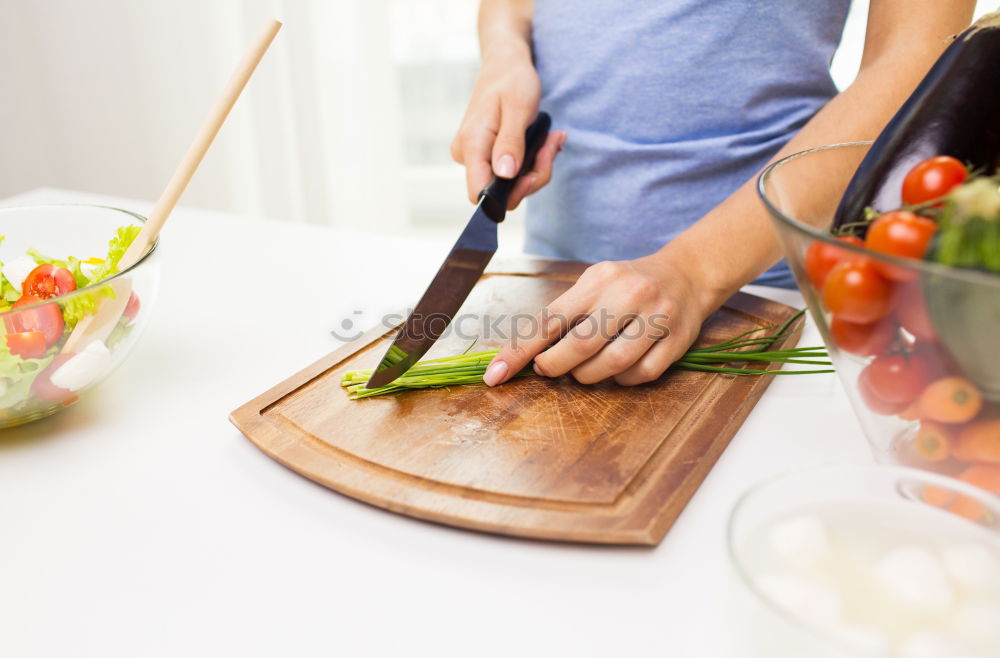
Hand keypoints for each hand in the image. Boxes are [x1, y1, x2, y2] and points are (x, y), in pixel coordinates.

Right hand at [451, 42, 565, 208]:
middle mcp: (468, 155)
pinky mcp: (487, 156)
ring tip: (552, 139)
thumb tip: (505, 174)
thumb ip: (510, 142)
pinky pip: (512, 173)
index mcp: (472, 144)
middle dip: (533, 176)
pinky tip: (545, 142)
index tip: (534, 174)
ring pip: (511, 184)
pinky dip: (533, 162)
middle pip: (501, 192)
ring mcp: (477, 157)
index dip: (508, 195)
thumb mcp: (518, 108)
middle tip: (552, 145)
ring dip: (538, 167)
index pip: (478, 193)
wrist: (505, 64)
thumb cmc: (512, 80)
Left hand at [483, 254, 707, 386]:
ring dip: (588, 376)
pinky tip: (617, 370)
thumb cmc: (627, 284)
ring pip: (611, 364)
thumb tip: (526, 355)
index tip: (495, 376)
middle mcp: (629, 294)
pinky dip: (622, 380)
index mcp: (599, 280)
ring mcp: (657, 317)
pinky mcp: (678, 340)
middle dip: (554, 366)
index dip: (518, 352)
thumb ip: (565, 315)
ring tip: (583, 370)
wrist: (687, 273)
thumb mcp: (594, 285)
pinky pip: (640, 374)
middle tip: (548, 368)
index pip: (549, 320)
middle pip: (580, 346)